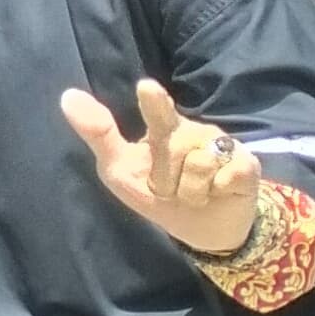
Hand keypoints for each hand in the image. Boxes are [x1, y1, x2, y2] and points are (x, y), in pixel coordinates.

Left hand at [60, 78, 265, 258]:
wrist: (203, 228)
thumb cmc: (157, 192)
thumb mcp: (120, 170)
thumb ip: (99, 134)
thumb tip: (68, 95)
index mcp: (164, 127)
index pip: (158, 111)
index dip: (154, 102)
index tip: (146, 87)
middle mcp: (195, 129)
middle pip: (172, 145)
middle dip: (163, 179)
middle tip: (167, 189)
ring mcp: (222, 144)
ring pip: (197, 165)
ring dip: (189, 191)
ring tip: (193, 193)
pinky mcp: (246, 163)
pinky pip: (225, 176)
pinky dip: (215, 191)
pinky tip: (218, 191)